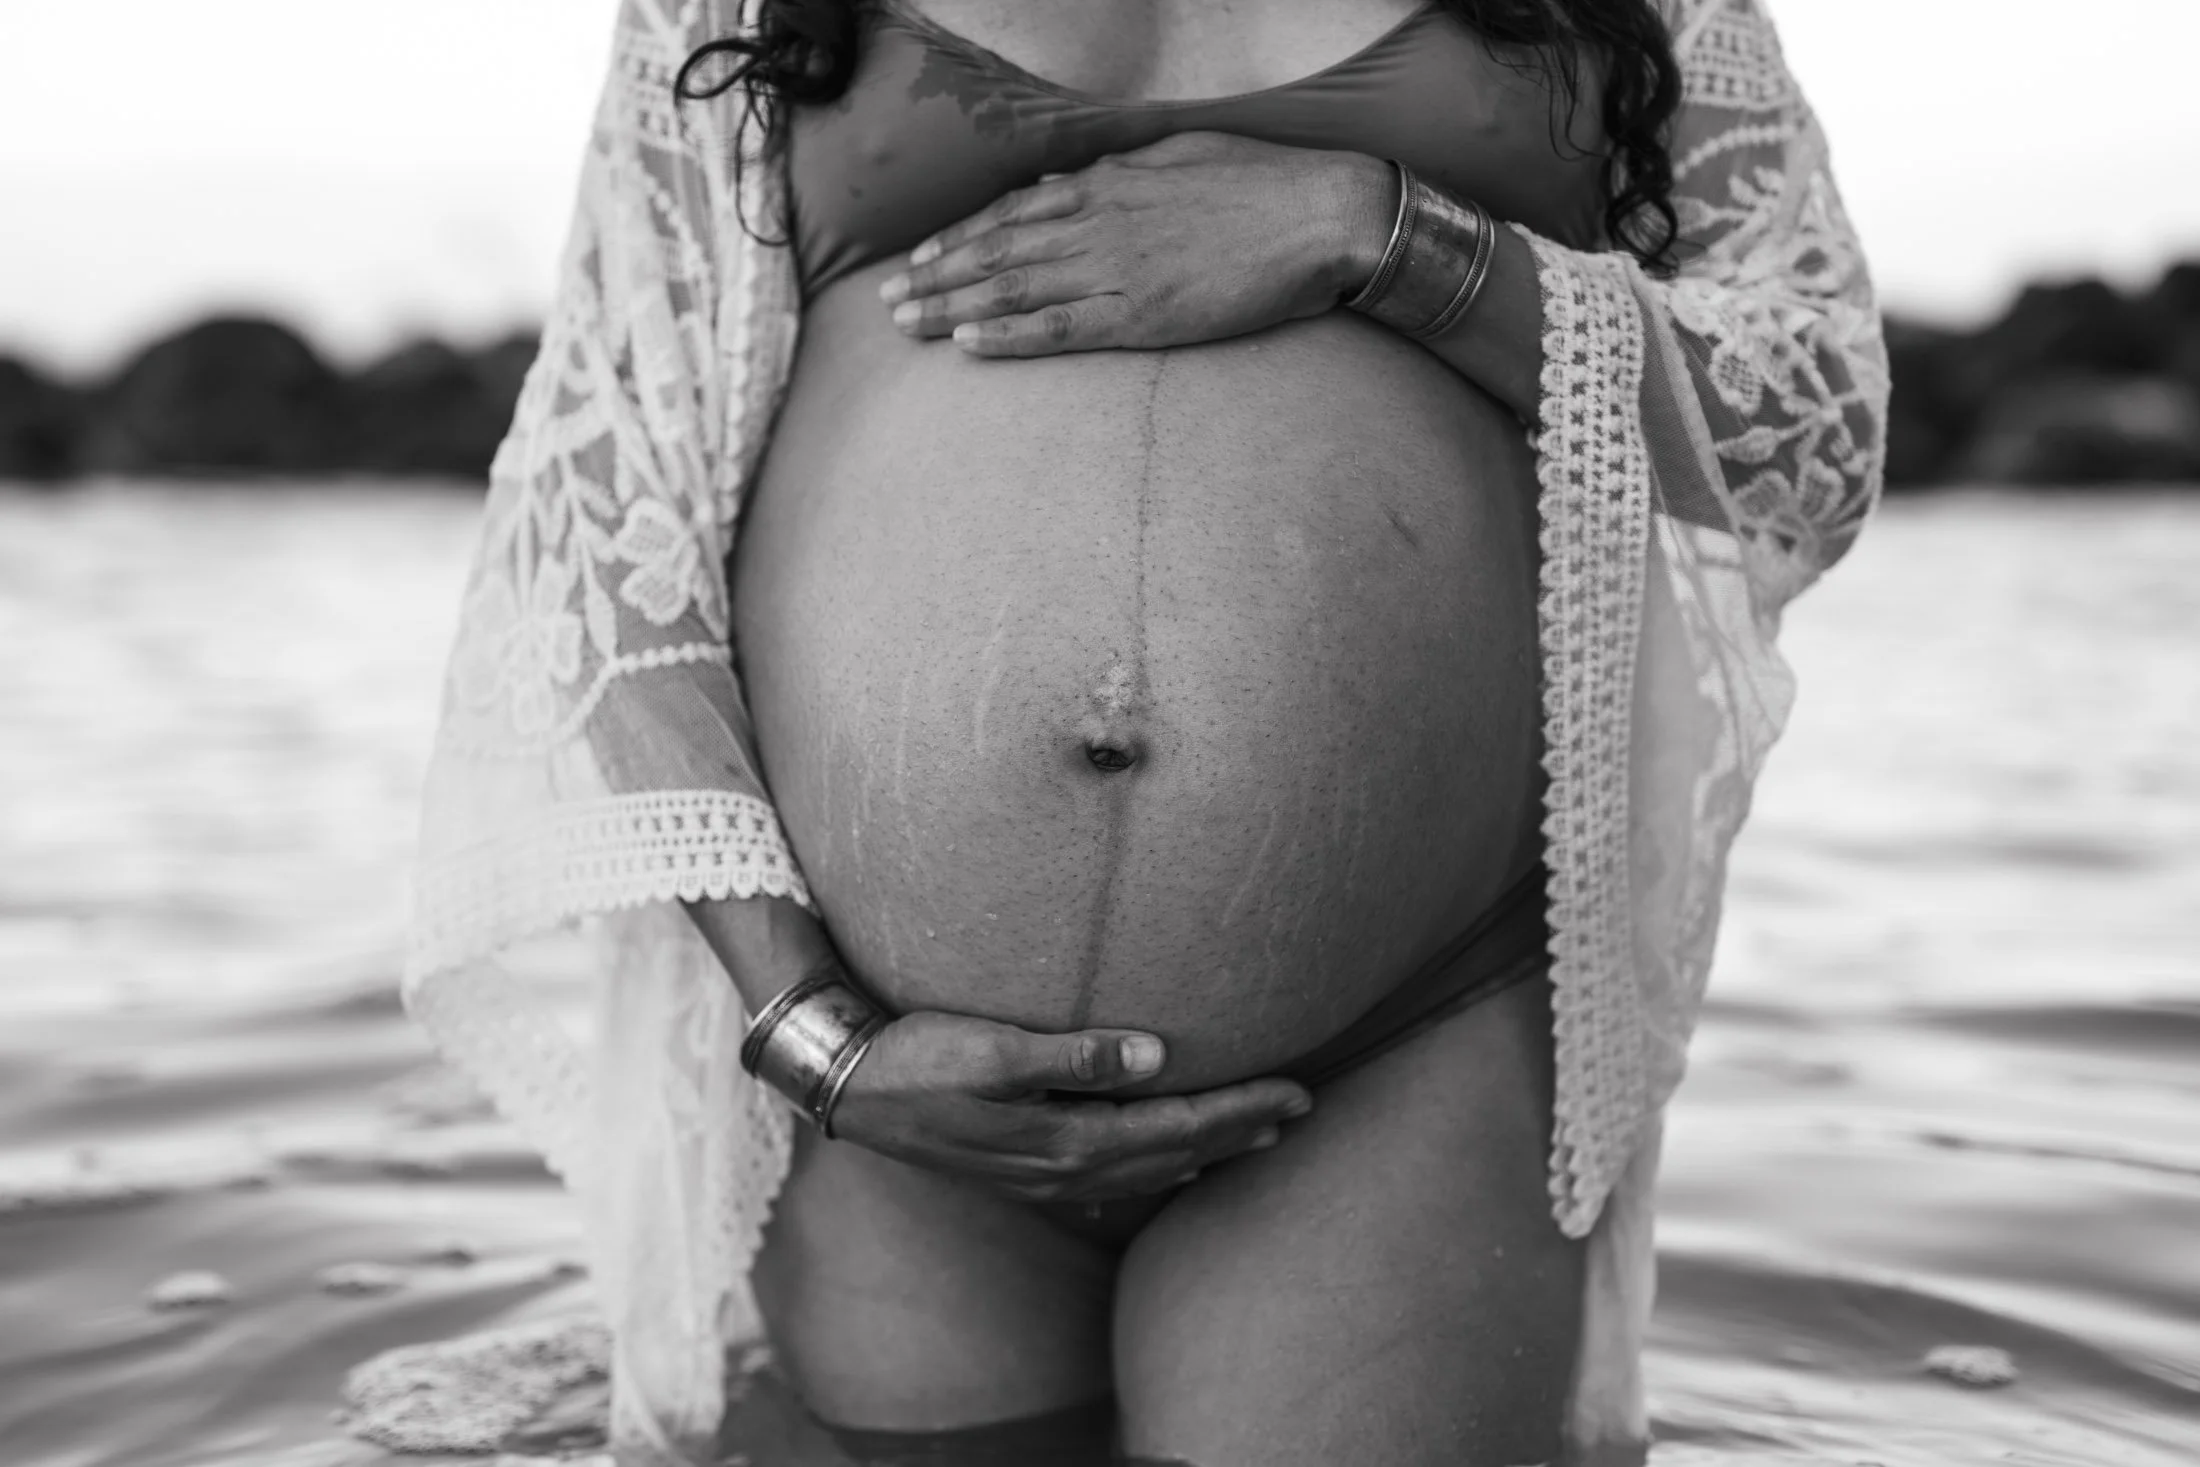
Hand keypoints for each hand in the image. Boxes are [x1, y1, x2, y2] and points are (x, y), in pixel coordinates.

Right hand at [826, 1009, 1313, 1202]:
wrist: (846, 1087)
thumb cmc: (916, 1055)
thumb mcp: (993, 1046)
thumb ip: (1075, 1055)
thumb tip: (1155, 1055)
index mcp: (1064, 1139)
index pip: (1177, 1128)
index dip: (1240, 1110)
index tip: (1295, 1090)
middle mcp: (1061, 1169)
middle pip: (1174, 1155)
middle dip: (1239, 1132)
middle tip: (1301, 1110)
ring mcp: (1040, 1176)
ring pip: (1145, 1172)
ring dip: (1205, 1153)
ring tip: (1255, 1137)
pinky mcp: (1021, 1168)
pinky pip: (1110, 1177)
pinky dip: (1154, 1169)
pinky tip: (1168, 1165)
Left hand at [877, 132, 1393, 357]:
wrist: (1320, 216)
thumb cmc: (1261, 186)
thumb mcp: (1181, 157)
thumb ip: (1125, 173)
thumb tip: (1084, 179)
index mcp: (1108, 184)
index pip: (1013, 212)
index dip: (958, 236)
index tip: (920, 256)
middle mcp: (1098, 223)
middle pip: (995, 250)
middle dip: (934, 274)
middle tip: (885, 299)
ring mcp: (1115, 270)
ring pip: (1011, 287)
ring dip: (950, 305)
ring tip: (905, 323)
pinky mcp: (1141, 316)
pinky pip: (1057, 328)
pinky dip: (1006, 335)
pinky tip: (966, 344)